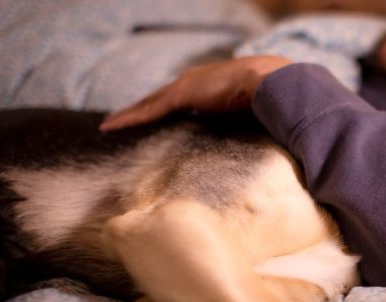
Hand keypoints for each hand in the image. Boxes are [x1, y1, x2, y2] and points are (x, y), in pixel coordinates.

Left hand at [100, 56, 291, 130]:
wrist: (274, 82)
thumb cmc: (274, 97)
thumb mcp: (259, 109)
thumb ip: (253, 119)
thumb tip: (263, 136)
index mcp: (214, 82)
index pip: (185, 96)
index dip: (170, 105)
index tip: (160, 115)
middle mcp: (196, 80)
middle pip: (161, 98)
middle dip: (144, 108)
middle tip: (125, 119)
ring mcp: (187, 86)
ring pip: (150, 103)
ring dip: (131, 114)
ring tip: (111, 124)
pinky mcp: (182, 95)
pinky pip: (149, 110)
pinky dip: (130, 118)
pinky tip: (112, 126)